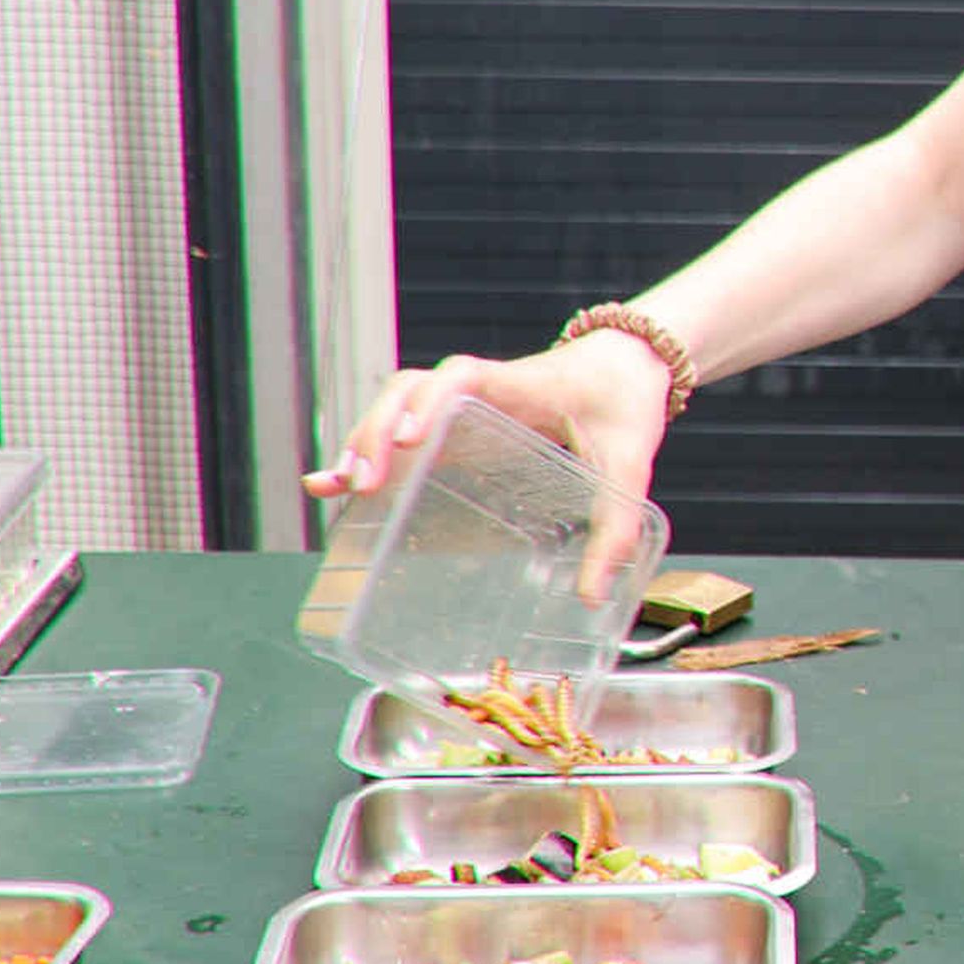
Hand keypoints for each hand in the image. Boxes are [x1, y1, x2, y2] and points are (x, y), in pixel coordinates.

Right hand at [301, 335, 675, 601]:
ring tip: (340, 486)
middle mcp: (481, 389)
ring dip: (365, 438)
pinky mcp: (456, 424)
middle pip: (411, 389)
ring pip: (397, 403)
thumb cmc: (623, 405)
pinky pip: (402, 425)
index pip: (462, 377)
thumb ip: (616, 529)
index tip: (411, 439)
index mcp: (520, 386)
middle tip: (365, 482)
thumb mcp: (629, 465)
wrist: (626, 366)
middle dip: (379, 430)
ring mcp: (463, 404)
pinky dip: (368, 449)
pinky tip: (335, 485)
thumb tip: (591, 597)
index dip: (430, 402)